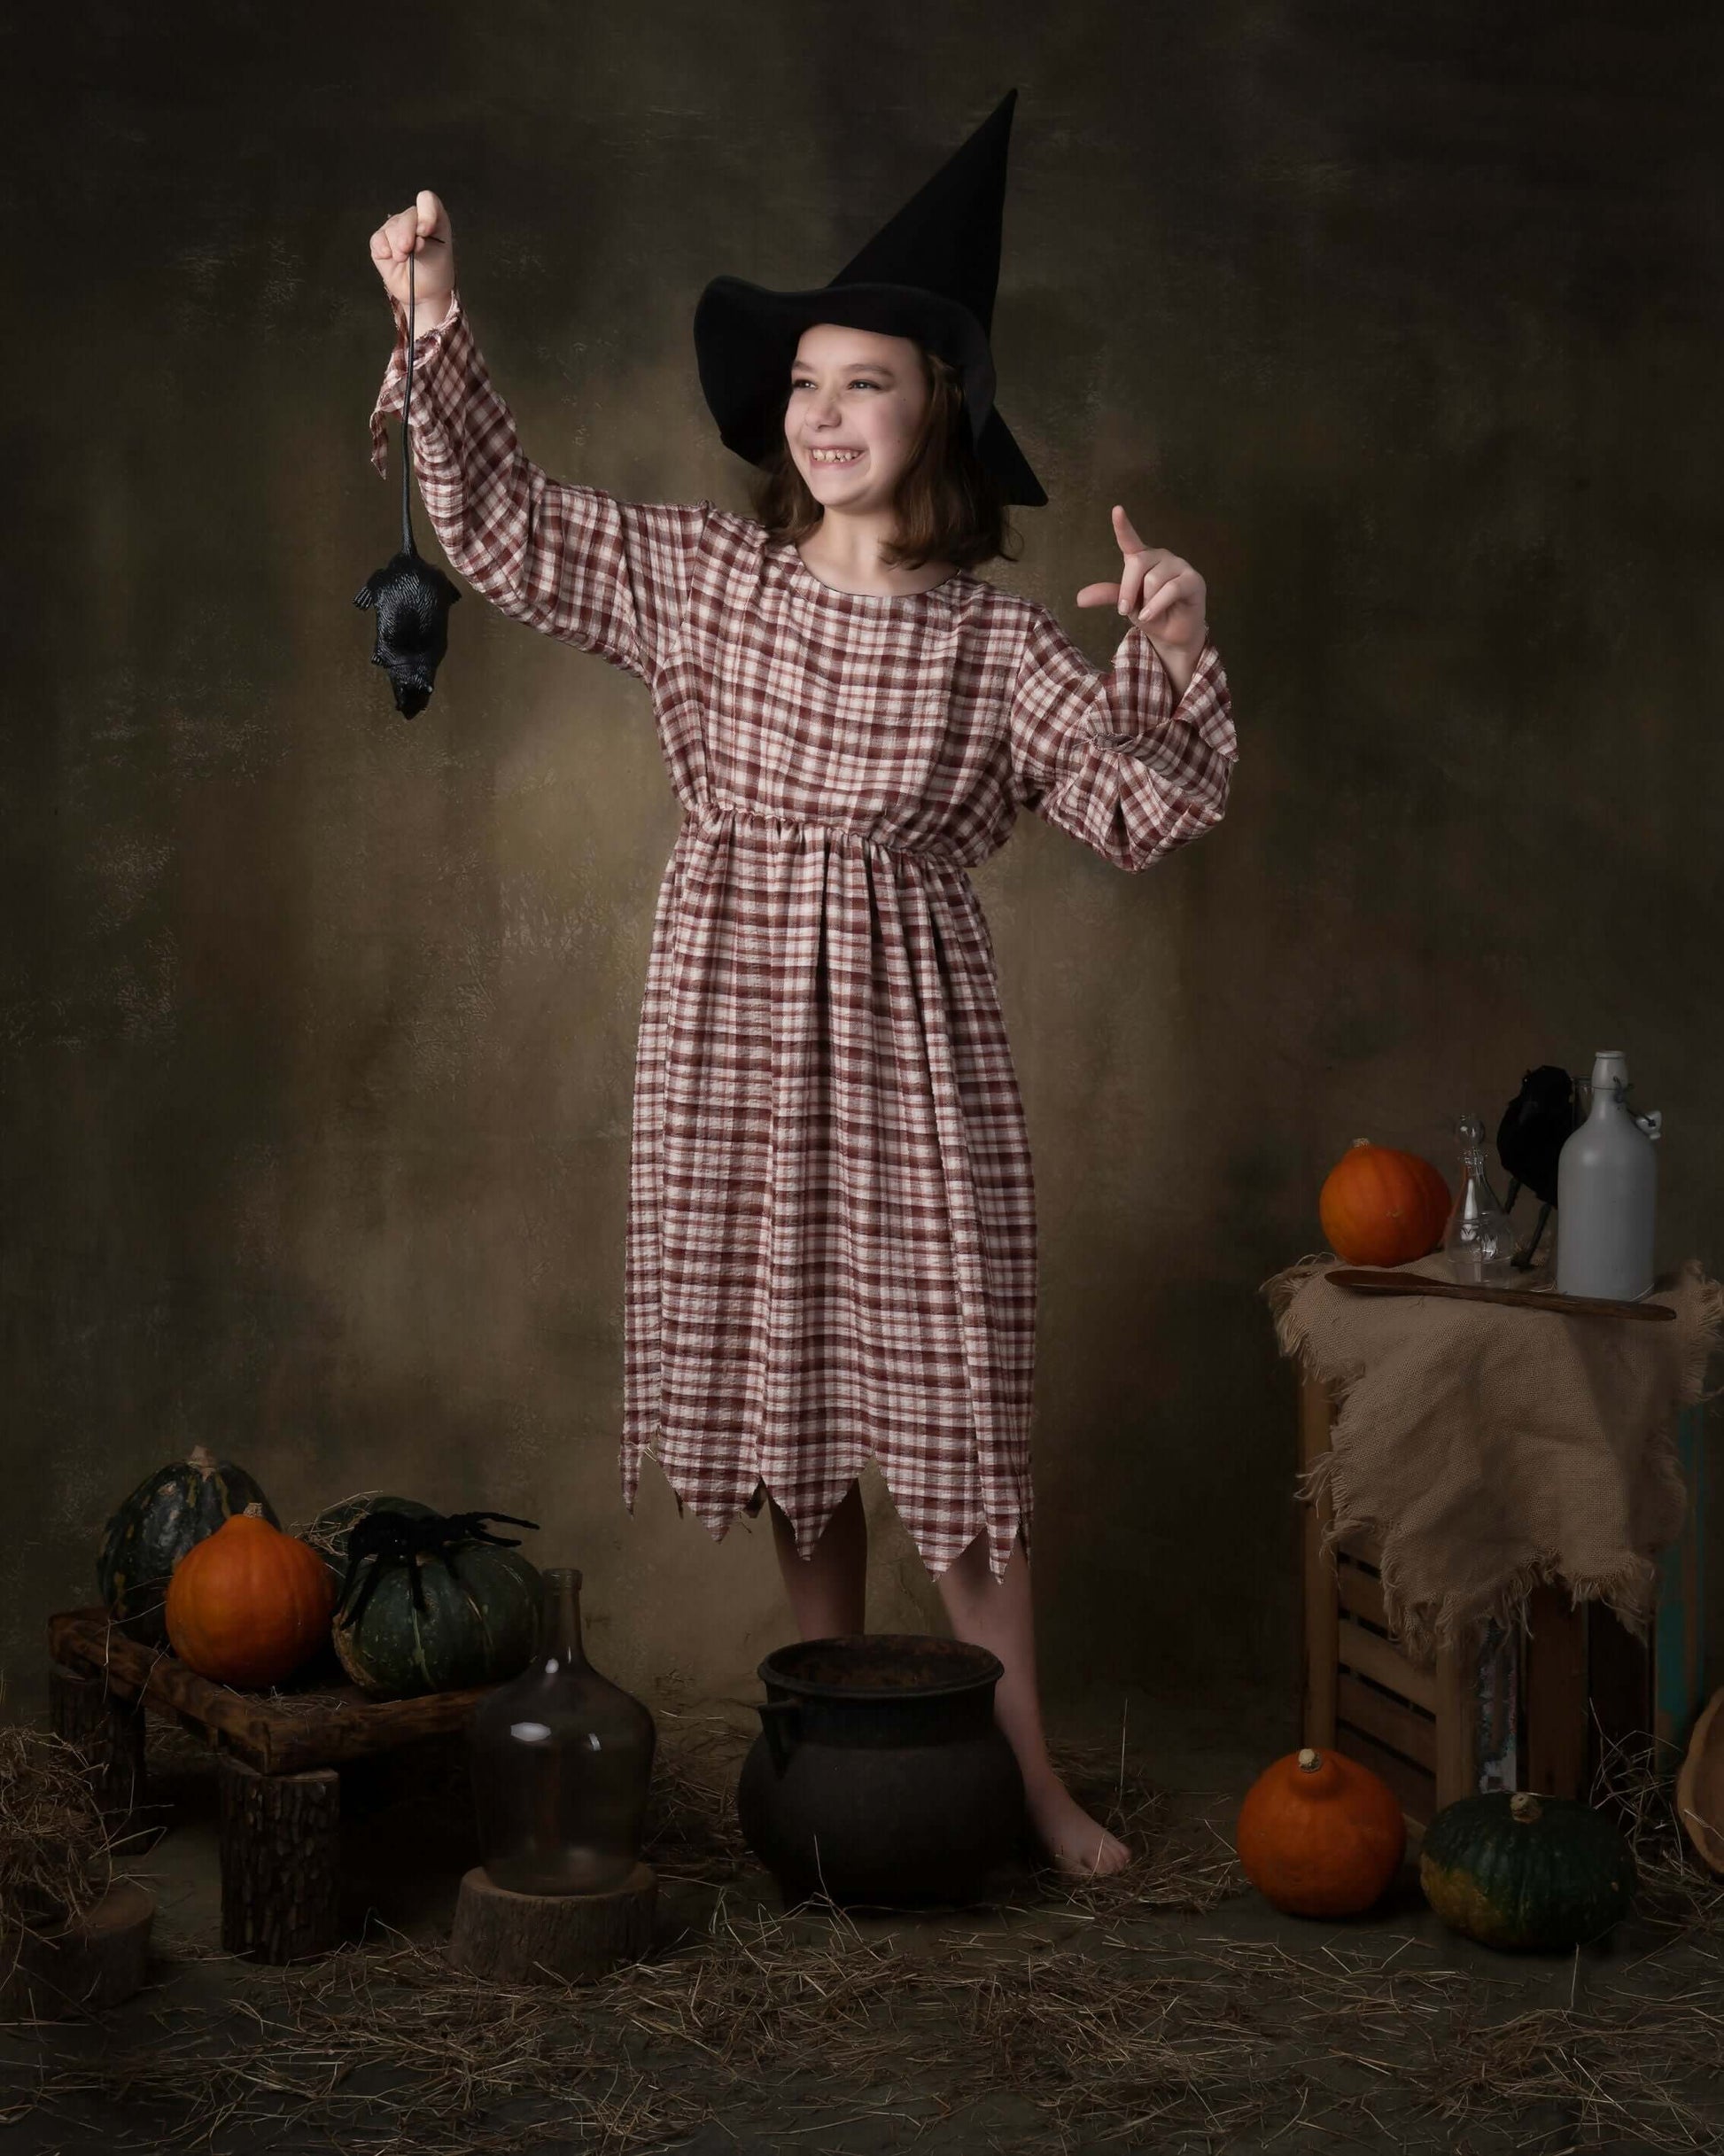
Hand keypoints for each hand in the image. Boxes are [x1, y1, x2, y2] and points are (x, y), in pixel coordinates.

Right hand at [369, 190, 455, 313]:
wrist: (423, 292)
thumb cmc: (434, 270)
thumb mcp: (437, 257)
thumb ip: (426, 243)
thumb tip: (415, 238)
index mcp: (431, 217)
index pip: (427, 201)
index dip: (426, 212)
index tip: (425, 231)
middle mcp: (412, 220)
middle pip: (406, 217)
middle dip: (406, 234)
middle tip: (408, 250)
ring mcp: (395, 229)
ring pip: (391, 229)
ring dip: (396, 246)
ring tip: (403, 259)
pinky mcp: (381, 242)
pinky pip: (377, 239)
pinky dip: (382, 248)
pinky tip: (388, 257)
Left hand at [1077, 505, 1208, 672]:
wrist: (1173, 634)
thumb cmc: (1151, 614)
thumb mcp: (1126, 605)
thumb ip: (1108, 596)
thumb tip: (1080, 599)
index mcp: (1142, 559)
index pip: (1130, 540)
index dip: (1123, 525)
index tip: (1117, 510)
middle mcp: (1160, 557)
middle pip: (1137, 564)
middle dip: (1127, 590)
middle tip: (1123, 610)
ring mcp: (1178, 566)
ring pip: (1153, 580)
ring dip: (1146, 603)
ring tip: (1150, 613)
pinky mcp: (1193, 579)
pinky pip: (1171, 589)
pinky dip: (1157, 606)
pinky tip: (1151, 616)